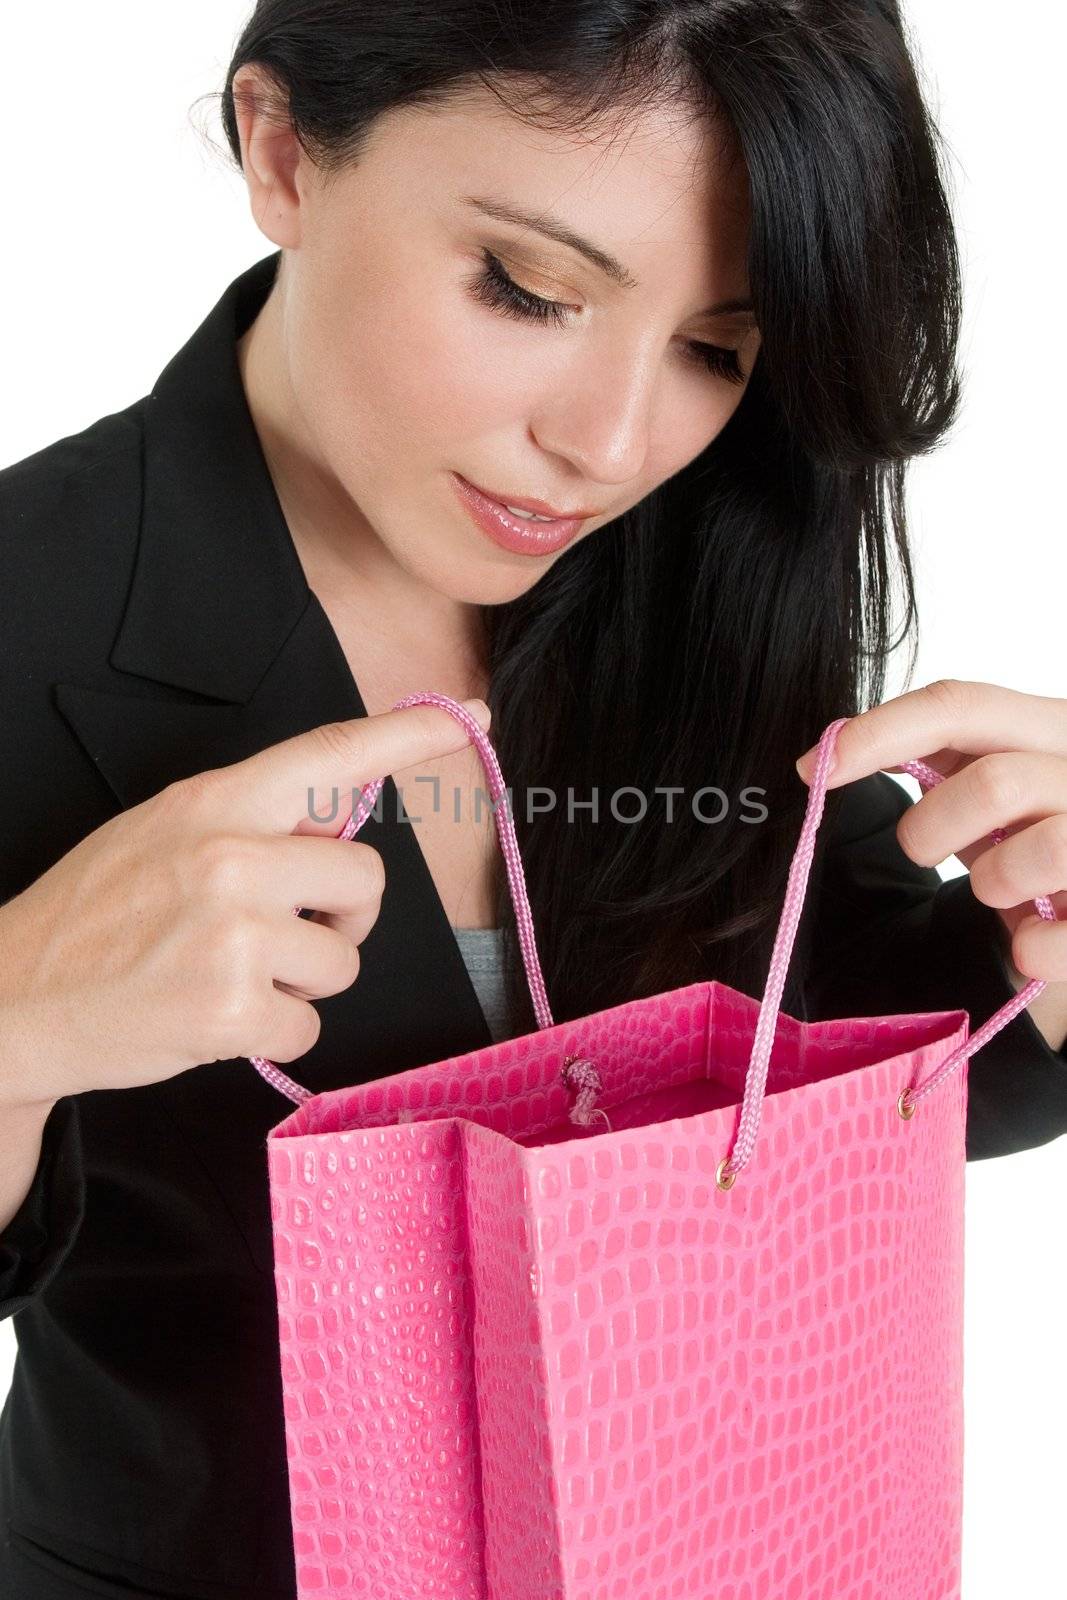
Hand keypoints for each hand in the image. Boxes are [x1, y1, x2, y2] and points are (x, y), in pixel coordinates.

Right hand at [0, 698, 490, 1109]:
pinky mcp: (233, 1009)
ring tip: (228, 975)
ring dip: (302, 980)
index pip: (328, 756)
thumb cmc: (95, 918)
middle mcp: (230, 858)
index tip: (470, 719)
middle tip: (280, 934)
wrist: (12, 1000)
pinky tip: (213, 1016)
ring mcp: (233, 935)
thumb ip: (249, 825)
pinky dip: (273, 1030)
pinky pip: (310, 1022)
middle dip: (339, 917)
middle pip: (365, 880)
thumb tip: (336, 828)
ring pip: (343, 961)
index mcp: (214, 804)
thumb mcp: (162, 836)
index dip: (408, 736)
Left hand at [794, 679, 1066, 1048]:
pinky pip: (1058, 938)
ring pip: (1042, 850)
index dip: (879, 732)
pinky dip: (1030, 948)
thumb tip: (830, 755)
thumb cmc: (1034, 840)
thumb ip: (938, 759)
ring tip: (998, 892)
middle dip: (935, 829)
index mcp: (1052, 727)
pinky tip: (1027, 945)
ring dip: (994, 882)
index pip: (960, 705)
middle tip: (926, 852)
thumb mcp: (989, 787)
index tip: (816, 769)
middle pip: (997, 782)